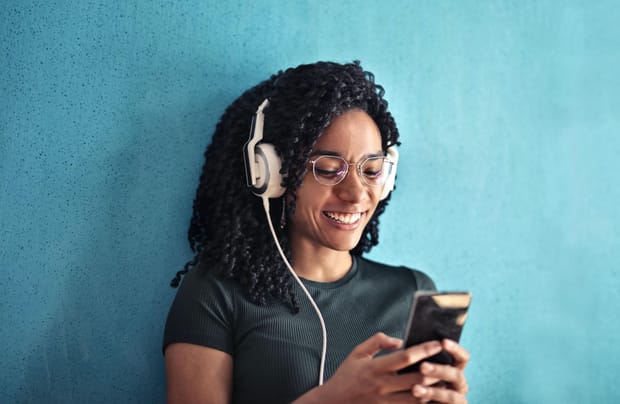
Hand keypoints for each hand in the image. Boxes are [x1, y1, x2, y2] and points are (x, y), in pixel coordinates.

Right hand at [294, 332, 468, 402]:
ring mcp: (385, 401)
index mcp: (374, 368)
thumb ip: (377, 342)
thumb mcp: (357, 353)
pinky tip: (434, 396)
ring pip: (417, 398)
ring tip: (447, 380)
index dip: (423, 350)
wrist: (333, 403)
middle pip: (415, 379)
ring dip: (433, 389)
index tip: (437, 343)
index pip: (404, 358)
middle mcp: (382, 386)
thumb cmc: (346, 375)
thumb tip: (399, 340)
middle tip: (449, 363)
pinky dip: (423, 402)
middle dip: (435, 371)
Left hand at [411, 339, 469, 403]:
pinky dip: (431, 403)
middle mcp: (459, 384)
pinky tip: (417, 399)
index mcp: (455, 369)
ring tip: (415, 389)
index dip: (455, 349)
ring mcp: (457, 400)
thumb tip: (405, 344)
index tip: (443, 342)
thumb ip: (421, 359)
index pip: (462, 357)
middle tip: (422, 367)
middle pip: (456, 374)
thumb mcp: (421, 369)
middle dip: (439, 370)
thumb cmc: (417, 381)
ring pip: (450, 395)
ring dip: (432, 392)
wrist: (409, 401)